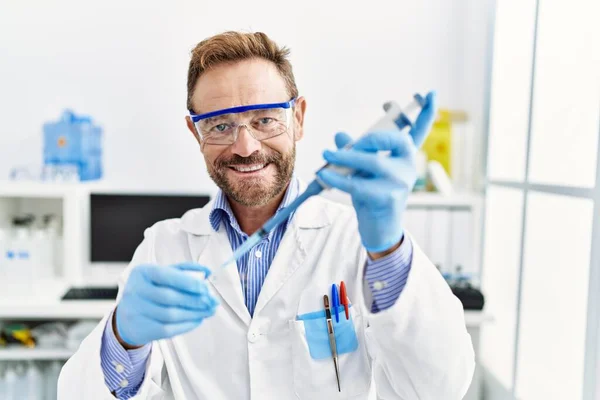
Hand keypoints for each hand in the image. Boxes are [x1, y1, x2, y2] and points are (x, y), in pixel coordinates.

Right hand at [115, 263, 218, 347]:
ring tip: (208, 311)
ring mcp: (135, 311)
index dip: (187, 282)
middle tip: (212, 302)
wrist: (127, 317)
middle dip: (195, 300)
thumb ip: (185, 271)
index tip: (205, 288)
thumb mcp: (163, 275)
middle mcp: (135, 290)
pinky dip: (186, 325)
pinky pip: (168, 329)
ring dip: (194, 314)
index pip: (166, 276)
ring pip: (171, 315)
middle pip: (170, 297)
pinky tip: (197, 320)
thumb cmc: (151, 291)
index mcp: (142, 272)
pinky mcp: (141, 329)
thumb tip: (207, 272)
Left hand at [317, 92, 436, 252]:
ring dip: (345, 157)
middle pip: (391, 141)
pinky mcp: (387, 198)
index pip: (419, 131)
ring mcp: (400, 182)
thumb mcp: (363, 169)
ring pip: (372, 162)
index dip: (427, 112)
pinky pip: (358, 183)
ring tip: (327, 155)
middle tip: (339, 146)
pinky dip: (337, 178)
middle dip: (364, 140)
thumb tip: (340, 136)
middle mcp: (408, 166)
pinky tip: (324, 174)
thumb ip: (355, 151)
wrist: (379, 228)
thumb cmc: (372, 194)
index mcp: (405, 156)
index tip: (431, 92)